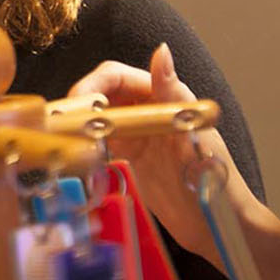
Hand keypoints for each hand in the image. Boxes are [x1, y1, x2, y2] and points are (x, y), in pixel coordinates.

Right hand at [69, 44, 243, 265]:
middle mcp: (149, 110)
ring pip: (98, 118)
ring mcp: (139, 134)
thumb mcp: (193, 136)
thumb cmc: (216, 181)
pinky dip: (86, 147)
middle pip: (103, 95)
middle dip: (79, 106)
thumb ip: (173, 95)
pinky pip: (101, 143)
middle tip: (61, 129)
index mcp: (166, 96)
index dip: (93, 85)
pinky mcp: (131, 158)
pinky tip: (77, 158)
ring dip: (79, 126)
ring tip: (63, 142)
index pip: (117, 76)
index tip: (76, 106)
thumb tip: (161, 51)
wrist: (218, 228)